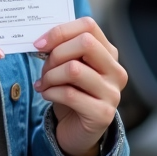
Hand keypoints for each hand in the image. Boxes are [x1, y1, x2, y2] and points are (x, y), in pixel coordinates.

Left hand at [32, 17, 126, 155]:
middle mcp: (116, 71)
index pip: (88, 25)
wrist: (77, 129)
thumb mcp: (69, 66)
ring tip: (43, 83)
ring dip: (50, 75)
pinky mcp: (103, 114)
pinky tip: (46, 95)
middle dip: (56, 54)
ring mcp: (112, 93)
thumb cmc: (72, 92)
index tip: (40, 43)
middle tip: (44, 68)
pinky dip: (51, 92)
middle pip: (85, 43)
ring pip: (74, 69)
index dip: (60, 31)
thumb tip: (42, 40)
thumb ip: (63, 49)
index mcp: (109, 53)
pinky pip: (70, 94)